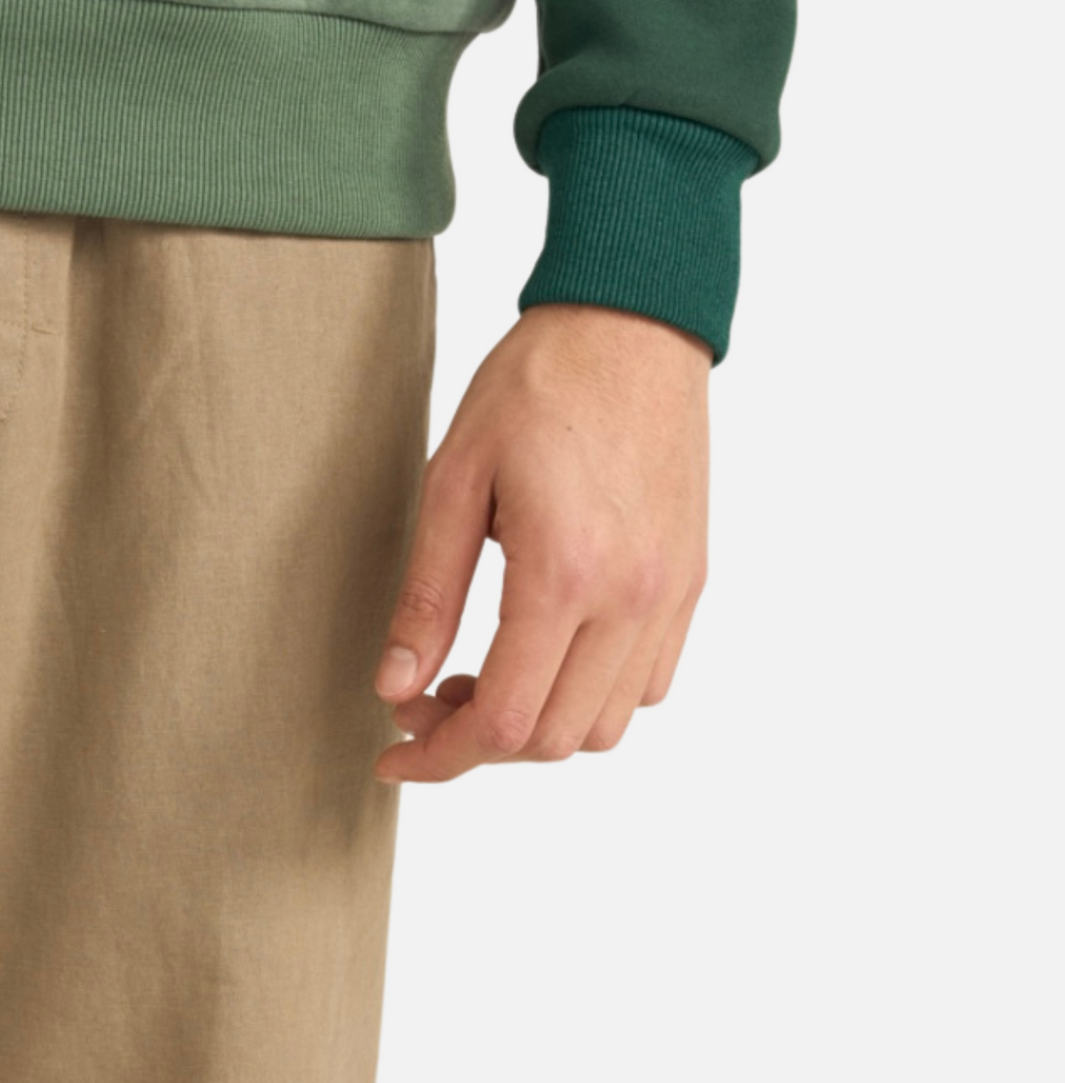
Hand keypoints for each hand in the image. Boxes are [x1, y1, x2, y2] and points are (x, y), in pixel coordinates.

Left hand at [373, 302, 710, 781]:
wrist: (632, 324)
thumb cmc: (536, 385)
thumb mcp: (453, 480)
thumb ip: (427, 596)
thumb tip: (396, 688)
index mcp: (566, 573)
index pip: (504, 722)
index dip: (441, 758)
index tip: (393, 753)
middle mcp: (631, 598)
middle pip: (553, 740)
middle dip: (477, 745)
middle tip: (422, 704)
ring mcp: (670, 595)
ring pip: (604, 727)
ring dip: (536, 727)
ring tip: (481, 677)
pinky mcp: (688, 583)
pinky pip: (646, 684)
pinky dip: (589, 697)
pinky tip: (543, 652)